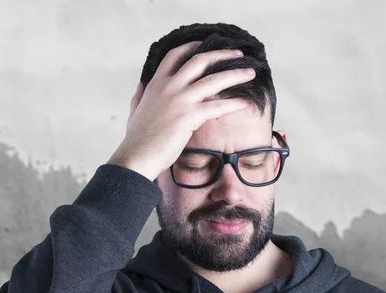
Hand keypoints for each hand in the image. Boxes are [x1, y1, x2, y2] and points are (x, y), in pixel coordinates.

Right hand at [107, 41, 255, 180]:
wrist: (137, 156)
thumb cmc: (137, 138)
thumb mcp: (135, 110)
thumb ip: (140, 95)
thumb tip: (141, 85)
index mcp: (156, 83)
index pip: (176, 55)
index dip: (193, 46)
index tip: (207, 43)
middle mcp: (169, 86)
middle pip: (200, 60)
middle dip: (222, 55)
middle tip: (239, 54)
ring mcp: (180, 100)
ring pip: (214, 79)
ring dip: (235, 74)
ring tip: (250, 73)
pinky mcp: (190, 116)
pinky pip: (218, 106)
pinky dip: (234, 103)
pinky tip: (246, 103)